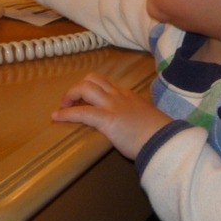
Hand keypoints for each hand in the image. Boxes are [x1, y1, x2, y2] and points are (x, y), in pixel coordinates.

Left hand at [52, 72, 170, 159]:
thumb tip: (129, 123)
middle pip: (92, 79)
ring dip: (70, 95)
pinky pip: (82, 112)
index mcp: (128, 95)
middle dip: (77, 88)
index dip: (90, 89)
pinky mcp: (107, 119)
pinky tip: (57, 117)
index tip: (83, 100)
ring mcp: (112, 105)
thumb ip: (135, 115)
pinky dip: (66, 113)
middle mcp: (118, 96)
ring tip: (62, 108)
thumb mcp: (146, 117)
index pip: (105, 84)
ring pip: (85, 88)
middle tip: (70, 102)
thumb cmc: (158, 133)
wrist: (164, 140)